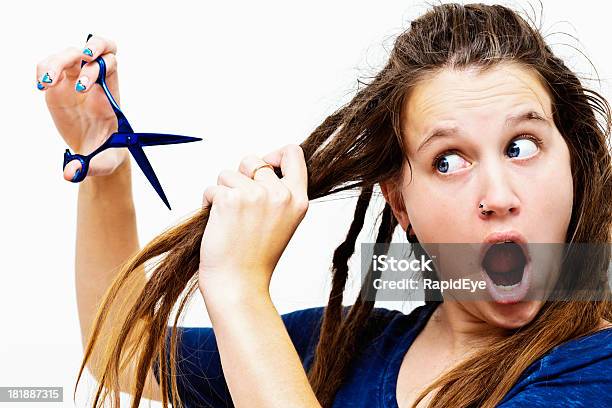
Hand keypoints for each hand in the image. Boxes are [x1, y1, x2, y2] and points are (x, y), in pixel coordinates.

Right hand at [36, 35, 128, 180]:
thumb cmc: (107, 154)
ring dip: (56, 61)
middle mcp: (95, 81)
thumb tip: (70, 174)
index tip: (86, 87)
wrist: (98, 152)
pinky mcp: (59, 86)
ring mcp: (75, 80)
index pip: (111, 62)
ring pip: (68, 54)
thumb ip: (90, 166)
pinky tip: (41, 86)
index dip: (101, 64)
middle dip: (88, 47)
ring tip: (45, 83)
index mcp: (111, 93)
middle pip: (95, 47)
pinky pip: (49, 67)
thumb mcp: (104, 162)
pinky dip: (43, 69)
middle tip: (76, 64)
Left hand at [198, 144, 308, 300]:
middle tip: (240, 207)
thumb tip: (261, 165)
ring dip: (223, 192)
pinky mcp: (230, 199)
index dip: (274, 154)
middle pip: (253, 160)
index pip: (292, 153)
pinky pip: (212, 188)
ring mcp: (256, 195)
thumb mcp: (283, 223)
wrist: (240, 285)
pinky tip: (217, 224)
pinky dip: (208, 203)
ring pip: (228, 173)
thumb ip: (279, 194)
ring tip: (229, 220)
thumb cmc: (256, 258)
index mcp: (298, 200)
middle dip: (240, 177)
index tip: (263, 168)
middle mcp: (280, 195)